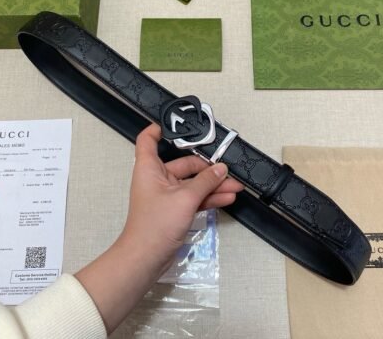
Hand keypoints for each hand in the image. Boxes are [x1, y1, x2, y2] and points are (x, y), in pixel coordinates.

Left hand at [121, 123, 243, 270]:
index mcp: (149, 167)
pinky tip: (227, 197)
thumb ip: (206, 181)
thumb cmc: (157, 223)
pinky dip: (209, 197)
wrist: (147, 258)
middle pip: (184, 163)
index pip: (148, 139)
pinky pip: (195, 197)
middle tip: (228, 170)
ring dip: (213, 184)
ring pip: (193, 183)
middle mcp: (157, 177)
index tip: (178, 124)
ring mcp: (168, 194)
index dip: (160, 128)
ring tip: (235, 186)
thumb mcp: (185, 198)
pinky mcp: (176, 209)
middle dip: (207, 168)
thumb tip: (222, 169)